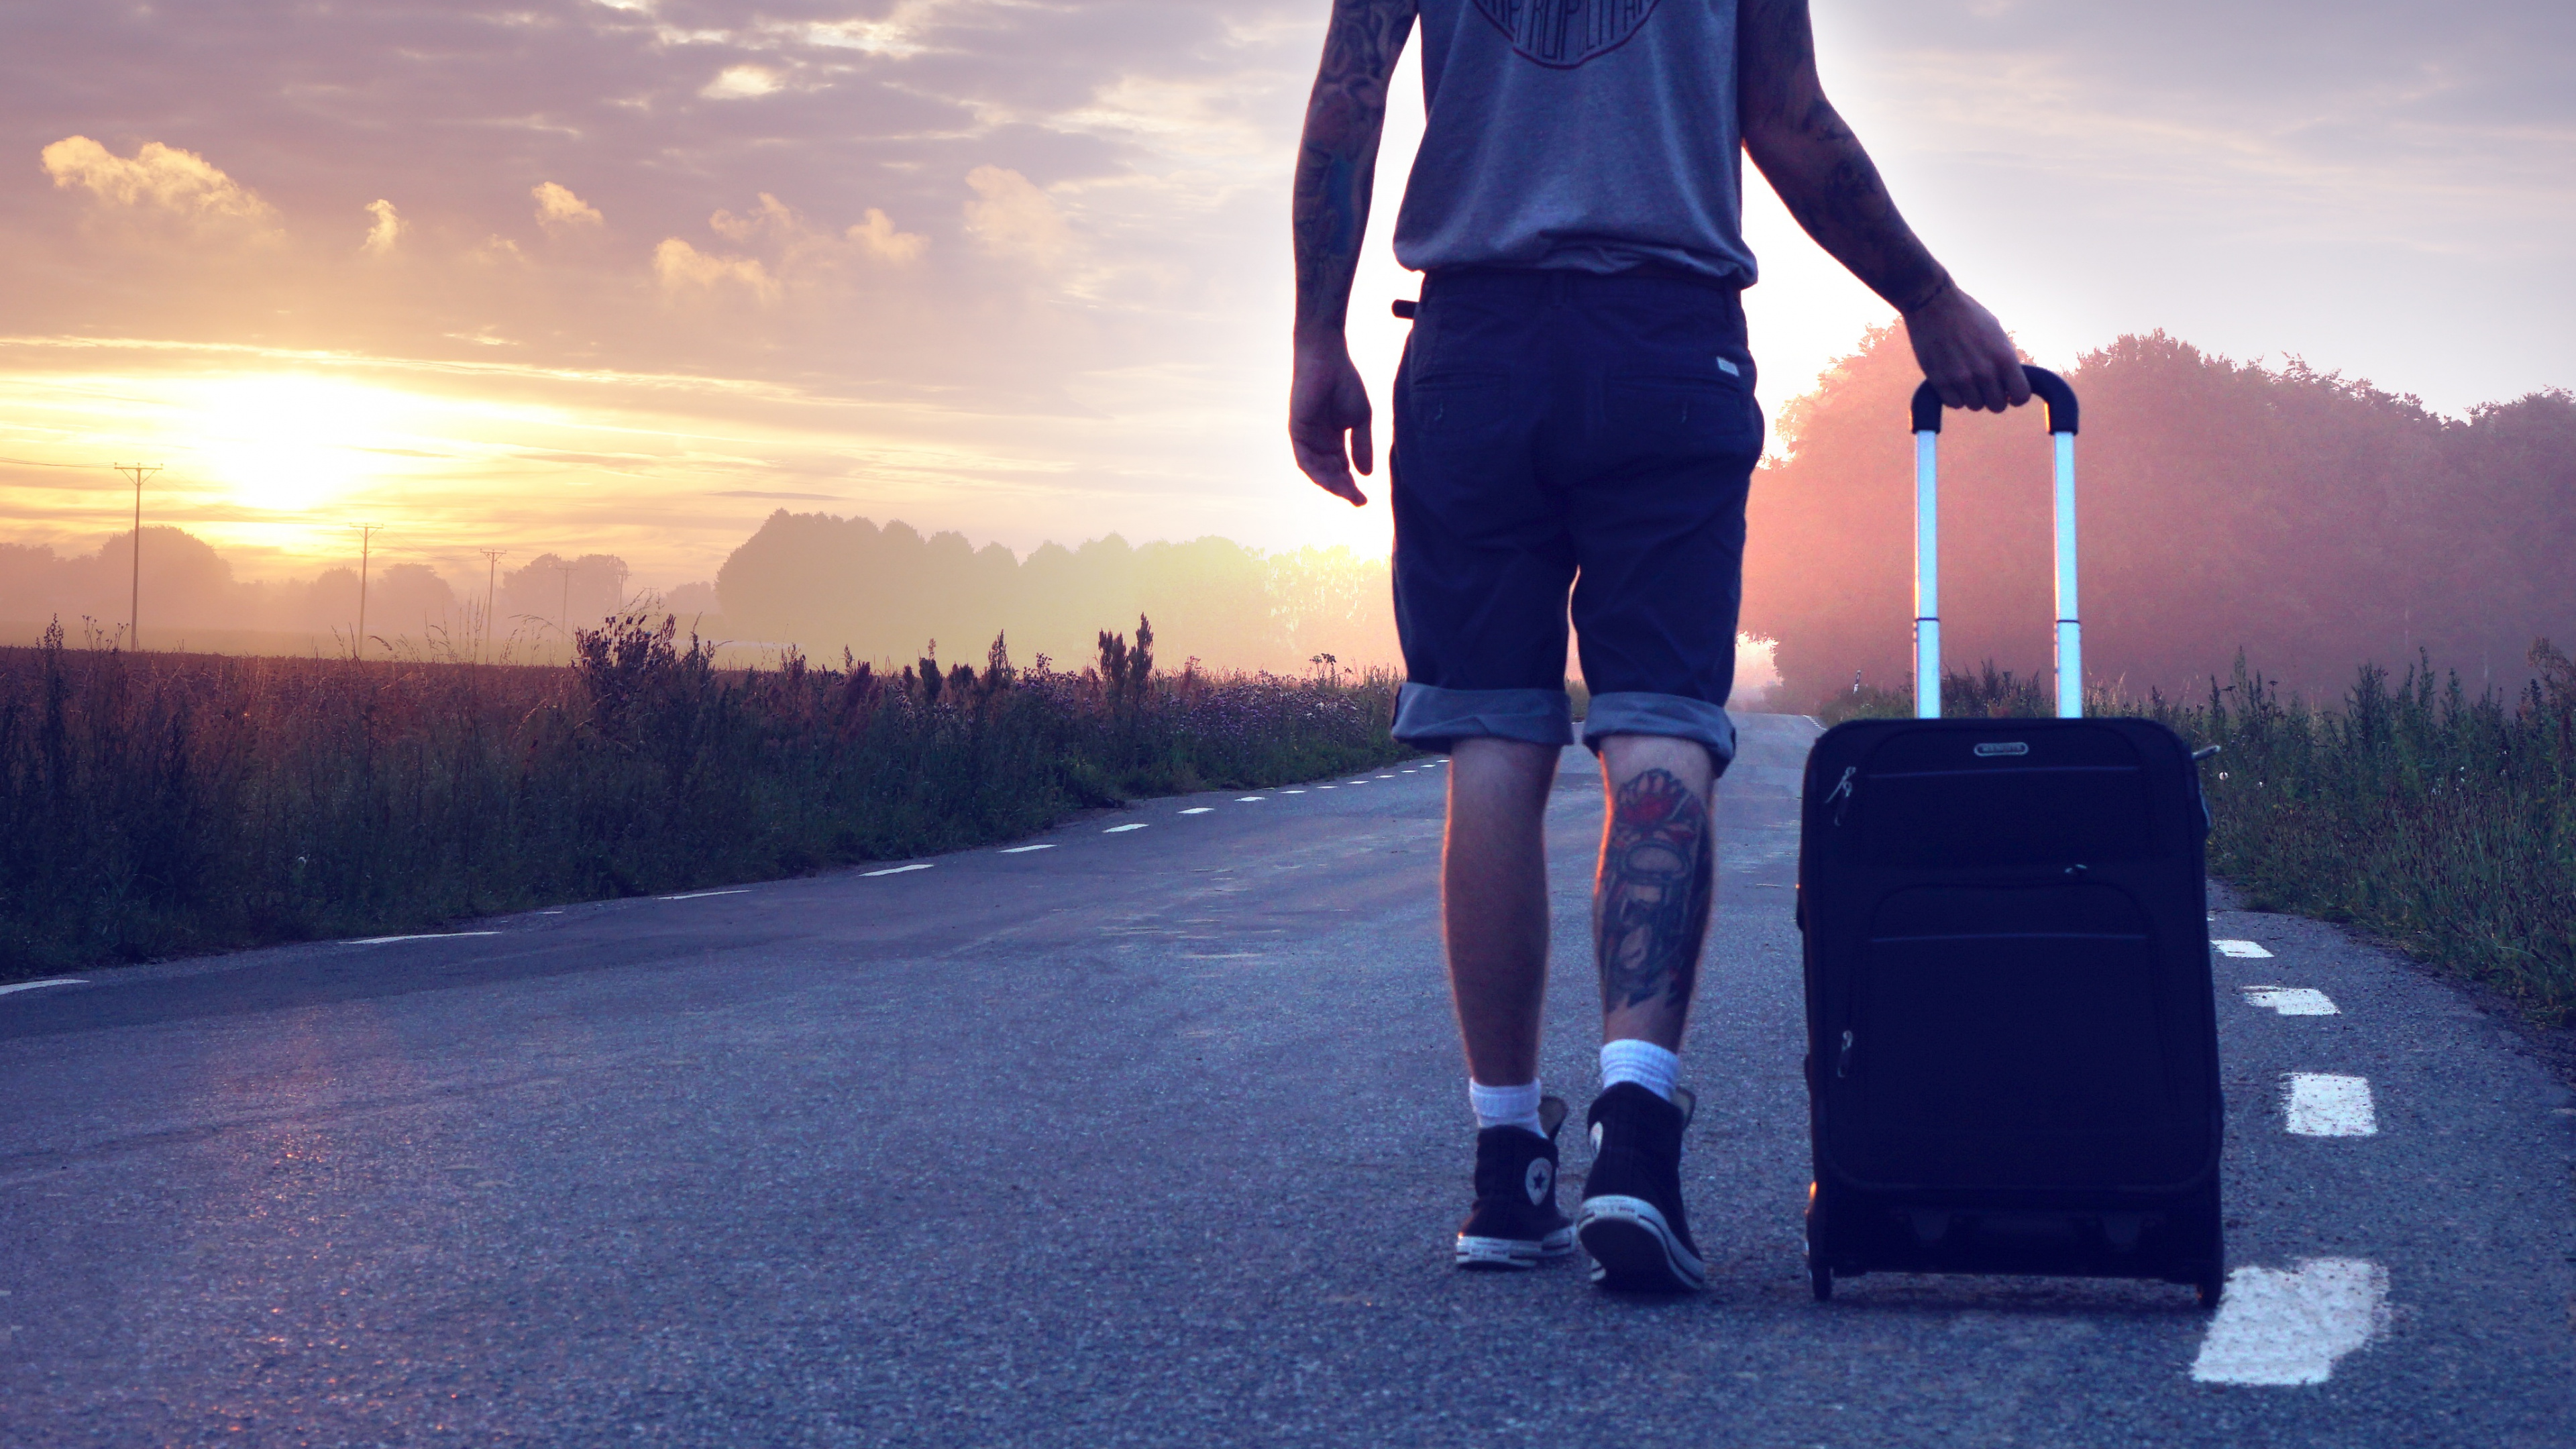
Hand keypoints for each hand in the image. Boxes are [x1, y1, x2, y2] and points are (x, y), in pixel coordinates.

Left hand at [1289, 336, 1372, 505]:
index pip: (1341, 468)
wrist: (1327, 359)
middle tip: (1359, 501)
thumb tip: (1366, 475)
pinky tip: (1331, 481)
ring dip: (1332, 484)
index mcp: (1333, 439)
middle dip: (1344, 489)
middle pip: (1330, 473)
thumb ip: (1361, 446)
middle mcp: (1318, 442)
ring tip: (1348, 494)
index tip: (1365, 499)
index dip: (1352, 485)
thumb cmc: (1345, 383)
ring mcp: (1306, 437)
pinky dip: (1316, 471)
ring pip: (1316, 470)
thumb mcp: (1360, 420)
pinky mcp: (1296, 431)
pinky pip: (1304, 459)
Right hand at [1902, 282, 2031, 413]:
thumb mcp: (1996, 333)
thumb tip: (2009, 382)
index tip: (2009, 392)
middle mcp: (1984, 371)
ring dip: (1972, 396)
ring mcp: (1960, 378)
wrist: (1933, 303)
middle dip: (1993, 397)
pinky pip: (1954, 403)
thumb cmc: (1967, 315)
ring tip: (1966, 378)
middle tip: (1985, 385)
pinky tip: (1952, 380)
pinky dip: (1954, 396)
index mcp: (2003, 357)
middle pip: (1997, 406)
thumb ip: (2004, 359)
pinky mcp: (1939, 380)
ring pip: (1974, 406)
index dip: (2016, 397)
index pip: (2021, 395)